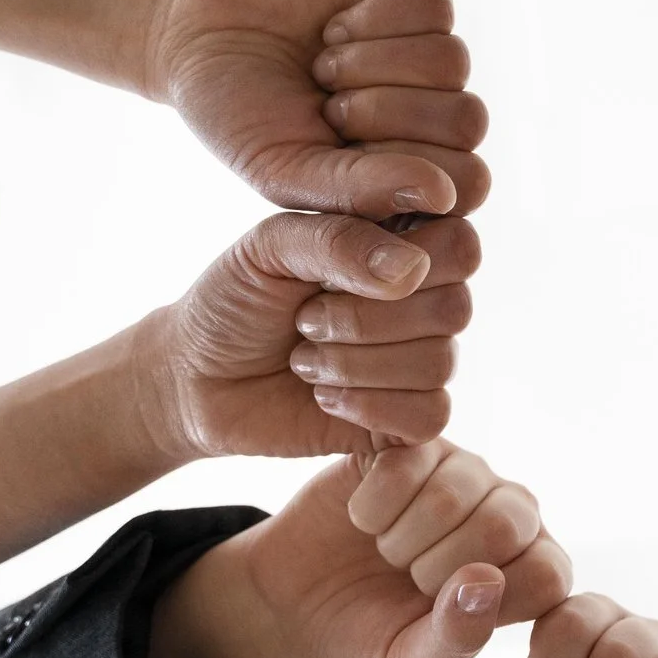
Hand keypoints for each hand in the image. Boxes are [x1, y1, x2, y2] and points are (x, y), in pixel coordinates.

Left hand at [133, 211, 477, 461]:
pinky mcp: (410, 417)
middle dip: (364, 320)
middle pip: (454, 308)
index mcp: (404, 243)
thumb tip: (411, 269)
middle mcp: (425, 299)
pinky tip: (324, 396)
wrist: (198, 377)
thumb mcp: (270, 248)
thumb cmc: (235, 301)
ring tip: (304, 360)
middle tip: (304, 320)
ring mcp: (421, 358)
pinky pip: (430, 415)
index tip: (335, 272)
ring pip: (439, 364)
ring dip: (354, 365)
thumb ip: (339, 240)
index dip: (409, 262)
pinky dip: (368, 406)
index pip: (459, 245)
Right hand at [143, 449, 570, 657]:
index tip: (439, 613)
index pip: (547, 574)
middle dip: (438, 567)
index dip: (486, 600)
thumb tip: (487, 582)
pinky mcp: (412, 443)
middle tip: (408, 577)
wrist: (296, 601)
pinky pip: (405, 464)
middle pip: (506, 524)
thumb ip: (458, 637)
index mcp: (530, 568)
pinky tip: (364, 519)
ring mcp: (464, 471)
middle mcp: (510, 510)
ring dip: (402, 538)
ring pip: (453, 492)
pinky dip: (373, 505)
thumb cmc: (370, 635)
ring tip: (387, 551)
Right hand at [146, 0, 486, 219]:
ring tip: (323, 67)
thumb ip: (359, 193)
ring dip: (371, 62)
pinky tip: (334, 28)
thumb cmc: (238, 116)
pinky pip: (435, 8)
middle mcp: (427, 121)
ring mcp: (424, 61)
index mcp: (409, 177)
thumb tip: (444, 197)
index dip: (406, 164)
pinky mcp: (411, 4)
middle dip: (384, 112)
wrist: (196, 32)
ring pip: (452, 62)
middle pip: (468, 121)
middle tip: (326, 105)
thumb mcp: (285, 171)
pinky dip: (375, 16)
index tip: (338, 151)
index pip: (468, 182)